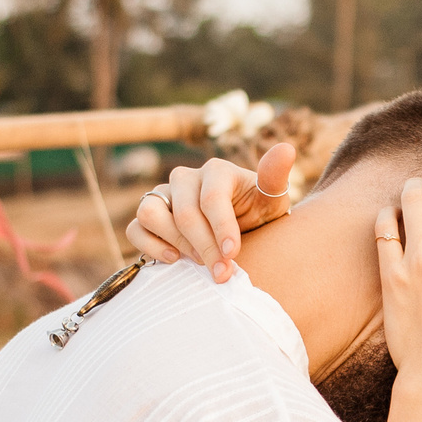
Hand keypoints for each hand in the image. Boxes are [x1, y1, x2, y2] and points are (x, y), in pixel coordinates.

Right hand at [127, 142, 295, 280]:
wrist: (242, 229)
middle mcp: (186, 178)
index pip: (212, 198)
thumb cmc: (258, 214)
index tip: (233, 255)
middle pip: (184, 213)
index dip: (221, 229)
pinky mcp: (149, 215)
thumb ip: (275, 177)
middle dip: (204, 247)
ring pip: (150, 213)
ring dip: (175, 242)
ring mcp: (163, 195)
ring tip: (198, 261)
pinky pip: (135, 228)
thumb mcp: (273, 200)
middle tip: (221, 273)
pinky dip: (151, 246)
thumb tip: (286, 148)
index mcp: (217, 171)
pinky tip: (176, 259)